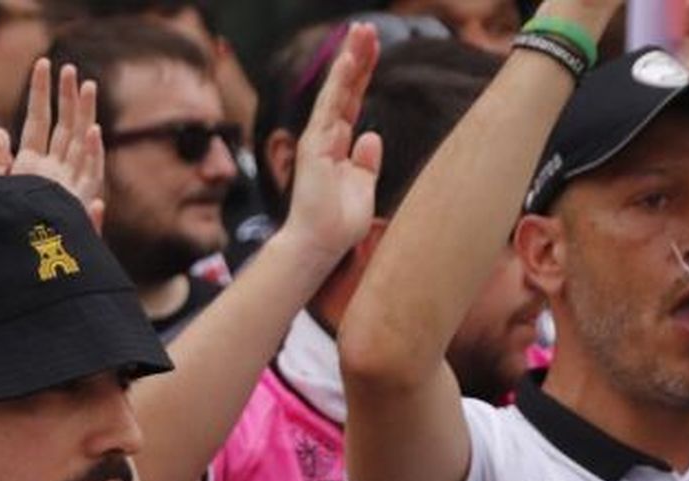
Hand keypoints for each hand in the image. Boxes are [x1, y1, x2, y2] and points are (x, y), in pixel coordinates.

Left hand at [0, 59, 105, 229]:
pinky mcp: (77, 209)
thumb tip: (2, 131)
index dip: (40, 93)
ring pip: (79, 145)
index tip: (42, 65)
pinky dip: (91, 156)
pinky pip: (87, 179)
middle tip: (69, 67)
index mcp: (34, 169)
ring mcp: (68, 190)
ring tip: (86, 85)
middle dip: (67, 97)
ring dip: (83, 115)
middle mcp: (55, 175)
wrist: (16, 274)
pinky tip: (92, 132)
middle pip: (64, 128)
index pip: (38, 122)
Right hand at [278, 22, 382, 260]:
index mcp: (338, 145)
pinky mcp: (315, 145)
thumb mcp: (363, 187)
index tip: (373, 48)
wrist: (318, 245)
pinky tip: (349, 60)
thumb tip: (372, 136)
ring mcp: (319, 139)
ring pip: (337, 91)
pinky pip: (330, 107)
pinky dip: (340, 82)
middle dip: (356, 58)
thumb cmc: (337, 223)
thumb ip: (366, 162)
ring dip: (350, 60)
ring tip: (361, 32)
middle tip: (366, 28)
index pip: (352, 101)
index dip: (362, 74)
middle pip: (344, 89)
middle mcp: (326, 137)